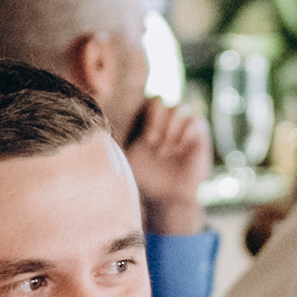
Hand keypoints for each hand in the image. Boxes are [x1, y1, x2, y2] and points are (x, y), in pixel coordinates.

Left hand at [118, 95, 209, 230]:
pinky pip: (195, 120)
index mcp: (146, 120)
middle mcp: (164, 119)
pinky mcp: (199, 133)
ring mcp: (183, 124)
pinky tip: (179, 150)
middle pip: (159, 100)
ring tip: (167, 151)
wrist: (168, 196)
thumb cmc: (146, 178)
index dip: (144, 117)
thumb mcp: (127, 158)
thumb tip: (97, 132)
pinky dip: (185, 134)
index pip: (144, 101)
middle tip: (154, 145)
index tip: (145, 141)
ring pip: (179, 107)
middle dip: (156, 122)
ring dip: (171, 130)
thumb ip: (116, 143)